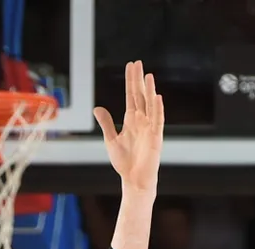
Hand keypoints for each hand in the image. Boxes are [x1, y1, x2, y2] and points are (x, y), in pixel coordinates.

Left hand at [92, 61, 164, 193]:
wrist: (133, 179)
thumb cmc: (124, 162)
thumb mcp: (111, 140)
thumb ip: (106, 123)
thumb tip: (97, 108)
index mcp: (131, 120)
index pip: (131, 96)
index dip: (130, 81)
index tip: (131, 66)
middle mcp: (142, 121)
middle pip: (140, 96)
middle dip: (138, 80)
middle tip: (138, 63)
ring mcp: (150, 128)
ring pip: (150, 105)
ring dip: (149, 90)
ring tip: (148, 75)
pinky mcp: (156, 137)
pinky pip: (158, 120)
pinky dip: (157, 108)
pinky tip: (156, 96)